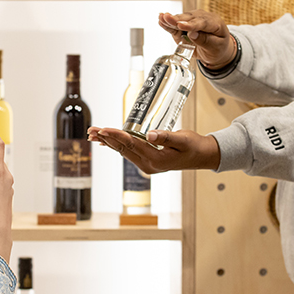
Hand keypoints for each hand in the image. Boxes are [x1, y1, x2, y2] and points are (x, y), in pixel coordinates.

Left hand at [87, 126, 220, 172]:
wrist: (202, 156)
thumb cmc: (194, 146)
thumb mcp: (182, 140)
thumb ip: (166, 137)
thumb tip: (149, 134)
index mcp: (156, 160)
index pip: (131, 145)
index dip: (116, 135)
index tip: (103, 129)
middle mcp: (148, 165)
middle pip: (122, 149)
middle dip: (106, 138)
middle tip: (91, 130)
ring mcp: (147, 164)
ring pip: (123, 151)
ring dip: (108, 142)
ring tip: (93, 134)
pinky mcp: (147, 161)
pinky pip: (128, 152)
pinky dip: (116, 145)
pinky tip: (106, 142)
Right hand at [158, 10, 235, 68]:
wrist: (217, 50)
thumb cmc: (218, 49)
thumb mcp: (216, 48)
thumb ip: (205, 41)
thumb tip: (192, 34)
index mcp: (215, 23)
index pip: (202, 22)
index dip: (191, 24)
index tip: (181, 25)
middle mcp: (204, 18)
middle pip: (190, 18)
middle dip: (178, 19)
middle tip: (167, 18)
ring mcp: (194, 20)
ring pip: (181, 19)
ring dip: (171, 19)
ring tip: (161, 17)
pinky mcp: (185, 25)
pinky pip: (176, 24)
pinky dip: (168, 23)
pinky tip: (161, 19)